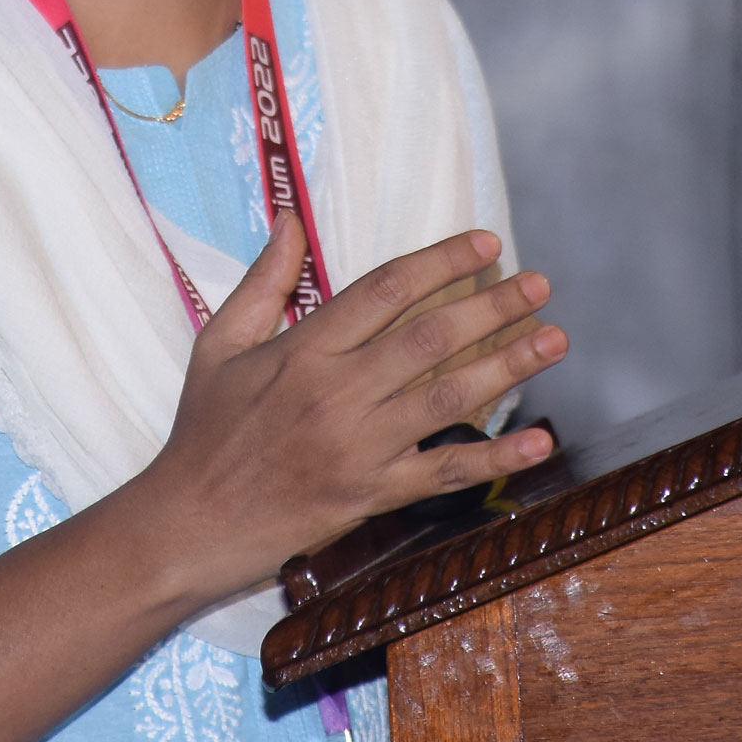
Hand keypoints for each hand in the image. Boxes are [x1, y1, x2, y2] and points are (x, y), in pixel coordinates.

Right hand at [123, 215, 565, 609]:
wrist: (189, 524)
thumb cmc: (203, 431)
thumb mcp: (218, 343)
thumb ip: (263, 280)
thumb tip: (290, 216)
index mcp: (303, 350)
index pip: (385, 290)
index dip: (441, 262)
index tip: (485, 244)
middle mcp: (337, 394)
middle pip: (430, 339)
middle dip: (491, 306)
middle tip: (539, 283)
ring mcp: (358, 448)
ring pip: (448, 399)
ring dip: (508, 366)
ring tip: (553, 339)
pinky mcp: (371, 496)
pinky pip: (443, 473)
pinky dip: (495, 459)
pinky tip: (538, 442)